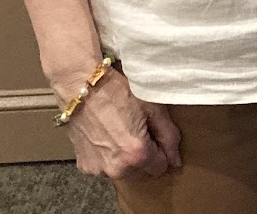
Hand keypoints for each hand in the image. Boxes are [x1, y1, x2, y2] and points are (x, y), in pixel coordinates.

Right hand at [63, 70, 182, 178]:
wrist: (81, 86)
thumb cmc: (117, 92)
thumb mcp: (152, 108)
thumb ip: (169, 136)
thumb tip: (176, 160)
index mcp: (137, 155)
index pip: (161, 166)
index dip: (159, 148)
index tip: (151, 131)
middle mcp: (117, 169)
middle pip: (141, 169)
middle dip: (141, 153)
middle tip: (132, 126)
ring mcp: (99, 169)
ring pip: (122, 168)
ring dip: (123, 155)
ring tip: (116, 129)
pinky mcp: (84, 166)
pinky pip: (104, 165)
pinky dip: (106, 154)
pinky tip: (103, 134)